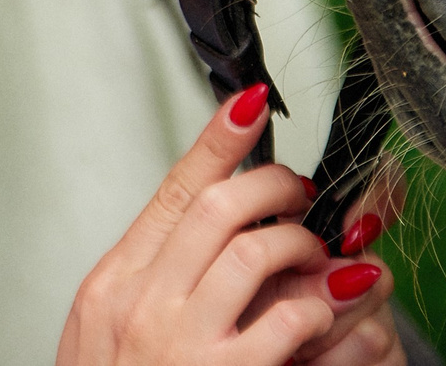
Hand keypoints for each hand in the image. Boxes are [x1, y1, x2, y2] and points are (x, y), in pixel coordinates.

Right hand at [55, 87, 394, 365]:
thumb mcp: (111, 337)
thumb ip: (152, 285)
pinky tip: (334, 308)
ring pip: (254, 250)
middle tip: (301, 191)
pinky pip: (289, 320)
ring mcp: (181, 344)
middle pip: (215, 208)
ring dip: (302, 243)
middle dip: (272, 185)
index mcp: (113, 286)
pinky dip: (321, 306)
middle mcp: (141, 304)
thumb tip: (202, 236)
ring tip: (324, 255)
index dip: (216, 143)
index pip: (170, 193)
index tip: (249, 103)